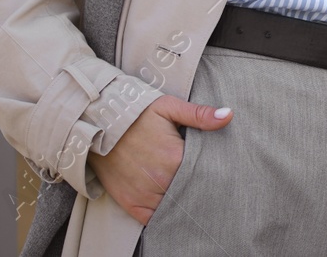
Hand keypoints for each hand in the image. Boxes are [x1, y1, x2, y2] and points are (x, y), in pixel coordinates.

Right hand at [89, 94, 233, 224]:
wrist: (98, 125)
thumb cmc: (136, 114)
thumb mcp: (168, 107)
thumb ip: (199, 115)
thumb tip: (228, 115)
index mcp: (175, 157)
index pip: (206, 172)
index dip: (213, 170)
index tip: (220, 167)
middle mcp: (162, 181)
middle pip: (192, 191)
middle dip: (200, 187)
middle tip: (208, 182)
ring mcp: (146, 195)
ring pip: (175, 207)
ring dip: (184, 201)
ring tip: (192, 193)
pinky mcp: (132, 204)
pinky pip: (155, 219)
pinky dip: (165, 215)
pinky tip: (173, 206)